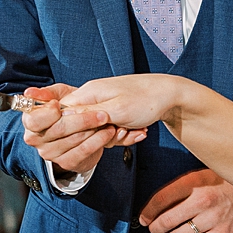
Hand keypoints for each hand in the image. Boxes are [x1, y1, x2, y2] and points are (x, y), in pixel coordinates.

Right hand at [22, 84, 142, 176]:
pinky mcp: (65, 162)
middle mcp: (36, 139)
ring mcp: (50, 153)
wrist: (84, 128)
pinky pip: (83, 152)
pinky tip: (108, 133)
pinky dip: (98, 141)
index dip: (49, 112)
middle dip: (82, 119)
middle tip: (102, 113)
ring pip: (73, 140)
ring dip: (94, 130)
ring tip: (108, 120)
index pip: (34, 120)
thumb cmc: (71, 107)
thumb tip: (29, 92)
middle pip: (58, 130)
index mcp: (31, 121)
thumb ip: (47, 93)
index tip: (62, 104)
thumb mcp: (60, 95)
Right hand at [59, 74, 188, 131]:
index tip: (93, 132)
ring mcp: (102, 110)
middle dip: (98, 136)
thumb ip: (86, 115)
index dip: (71, 129)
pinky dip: (125, 136)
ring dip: (116, 138)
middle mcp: (91, 101)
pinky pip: (110, 135)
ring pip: (96, 135)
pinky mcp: (112, 118)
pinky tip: (139, 132)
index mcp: (87, 94)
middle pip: (77, 128)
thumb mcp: (116, 109)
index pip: (61, 114)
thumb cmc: (146, 99)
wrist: (171, 97)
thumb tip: (61, 118)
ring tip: (132, 129)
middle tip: (117, 130)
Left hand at [140, 169, 232, 232]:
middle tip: (154, 229)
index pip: (160, 199)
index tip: (144, 218)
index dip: (148, 212)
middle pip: (166, 222)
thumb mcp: (203, 175)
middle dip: (155, 228)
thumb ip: (182, 187)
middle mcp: (202, 201)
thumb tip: (157, 204)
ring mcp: (213, 219)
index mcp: (195, 182)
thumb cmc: (227, 182)